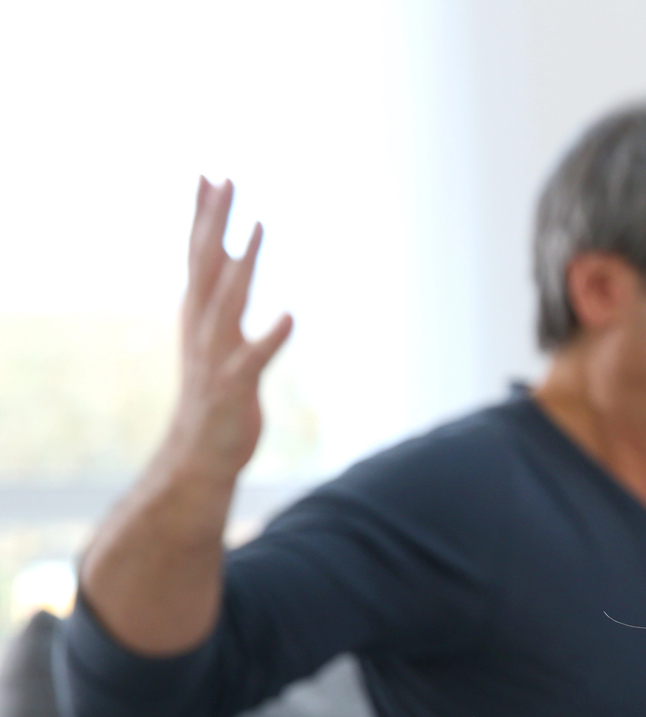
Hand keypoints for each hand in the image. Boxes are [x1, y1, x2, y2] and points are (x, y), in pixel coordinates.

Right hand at [162, 178, 291, 482]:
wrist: (198, 454)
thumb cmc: (214, 393)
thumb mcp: (217, 336)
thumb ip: (222, 293)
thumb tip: (231, 253)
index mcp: (198, 314)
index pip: (198, 255)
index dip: (203, 216)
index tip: (210, 175)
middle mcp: (202, 327)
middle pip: (207, 265)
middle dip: (215, 222)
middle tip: (226, 179)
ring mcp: (216, 355)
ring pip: (228, 302)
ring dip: (243, 266)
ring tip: (257, 230)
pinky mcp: (235, 386)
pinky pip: (255, 358)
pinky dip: (270, 337)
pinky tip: (290, 316)